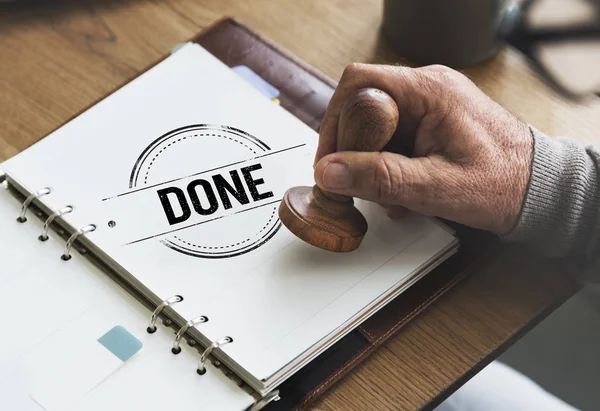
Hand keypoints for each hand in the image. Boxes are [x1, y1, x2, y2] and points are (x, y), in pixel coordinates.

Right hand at [313, 63, 532, 233]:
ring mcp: (430, 105)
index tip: (330, 160)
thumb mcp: (435, 187)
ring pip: (376, 126)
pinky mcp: (432, 122)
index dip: (335, 122)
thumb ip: (379, 178)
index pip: (359, 85)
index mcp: (430, 91)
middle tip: (357, 183)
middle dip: (354, 150)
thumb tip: (330, 172)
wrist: (538, 190)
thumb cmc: (503, 184)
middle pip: (363, 107)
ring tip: (390, 195)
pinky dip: (388, 165)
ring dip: (372, 163)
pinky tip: (402, 190)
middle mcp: (428, 89)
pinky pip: (394, 137)